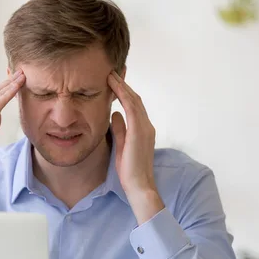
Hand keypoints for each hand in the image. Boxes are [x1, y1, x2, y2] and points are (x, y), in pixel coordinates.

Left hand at [108, 71, 163, 223]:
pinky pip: (132, 107)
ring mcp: (145, 128)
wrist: (139, 186)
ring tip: (111, 74)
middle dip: (124, 85)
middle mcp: (147, 126)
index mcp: (143, 130)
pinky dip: (124, 95)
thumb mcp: (122, 145)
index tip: (113, 81)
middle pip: (135, 99)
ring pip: (134, 100)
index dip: (124, 92)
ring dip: (122, 86)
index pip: (133, 106)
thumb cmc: (130, 171)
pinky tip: (114, 86)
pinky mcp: (140, 131)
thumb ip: (120, 129)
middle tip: (112, 71)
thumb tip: (114, 114)